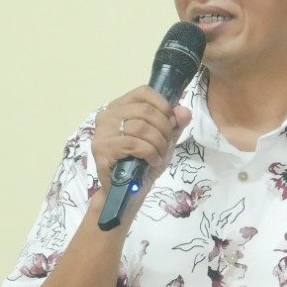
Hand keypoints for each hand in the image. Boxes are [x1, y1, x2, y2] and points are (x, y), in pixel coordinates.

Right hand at [90, 87, 191, 211]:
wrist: (127, 193)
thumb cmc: (142, 164)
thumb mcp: (164, 140)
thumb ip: (174, 124)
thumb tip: (184, 111)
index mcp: (120, 107)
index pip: (144, 92)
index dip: (163, 106)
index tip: (171, 123)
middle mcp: (107, 115)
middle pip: (145, 111)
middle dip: (164, 128)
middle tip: (166, 144)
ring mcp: (102, 132)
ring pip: (141, 127)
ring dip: (158, 143)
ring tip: (159, 155)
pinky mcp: (103, 149)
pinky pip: (135, 144)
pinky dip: (150, 153)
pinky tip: (152, 161)